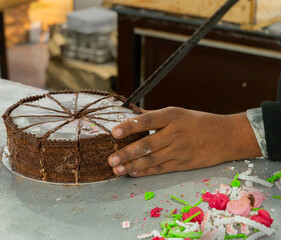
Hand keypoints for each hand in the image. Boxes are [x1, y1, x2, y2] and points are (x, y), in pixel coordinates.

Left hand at [108, 107, 261, 176]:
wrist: (226, 136)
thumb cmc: (197, 122)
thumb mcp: (177, 113)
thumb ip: (154, 116)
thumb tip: (131, 115)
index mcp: (172, 116)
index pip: (147, 120)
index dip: (130, 126)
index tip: (114, 132)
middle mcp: (175, 133)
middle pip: (147, 144)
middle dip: (127, 153)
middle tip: (111, 159)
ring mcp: (179, 151)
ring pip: (152, 160)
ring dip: (132, 166)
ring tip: (117, 169)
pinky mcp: (183, 164)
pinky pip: (160, 168)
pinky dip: (145, 171)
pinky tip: (132, 173)